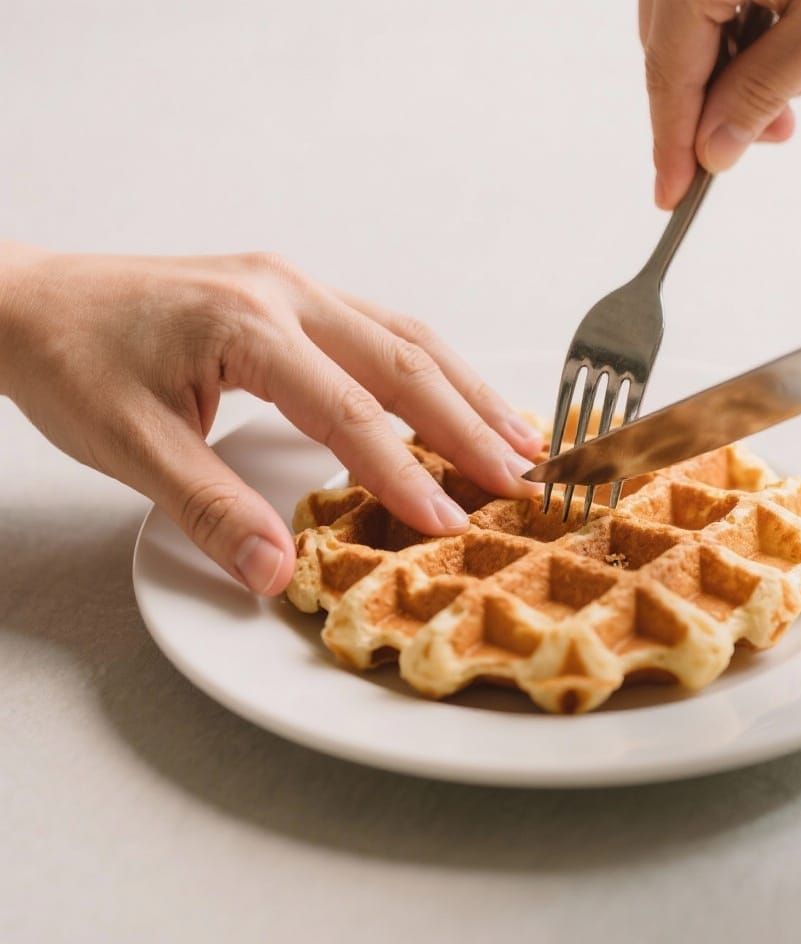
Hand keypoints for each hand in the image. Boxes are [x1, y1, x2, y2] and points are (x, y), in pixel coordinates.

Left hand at [0, 245, 543, 593]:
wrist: (29, 301)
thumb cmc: (72, 361)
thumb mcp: (129, 445)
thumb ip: (210, 511)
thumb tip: (279, 573)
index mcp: (246, 325)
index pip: (350, 410)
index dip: (406, 473)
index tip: (451, 523)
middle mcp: (285, 292)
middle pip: (404, 360)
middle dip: (469, 424)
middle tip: (523, 477)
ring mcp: (294, 287)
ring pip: (406, 336)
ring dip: (466, 389)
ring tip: (520, 437)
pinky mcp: (293, 297)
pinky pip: (383, 329)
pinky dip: (433, 369)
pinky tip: (460, 396)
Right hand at [639, 0, 800, 207]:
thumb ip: (762, 92)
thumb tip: (714, 151)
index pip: (668, 75)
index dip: (670, 144)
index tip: (672, 196)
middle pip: (675, 51)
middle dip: (718, 105)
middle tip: (766, 138)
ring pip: (698, 25)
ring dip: (742, 70)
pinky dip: (754, 30)